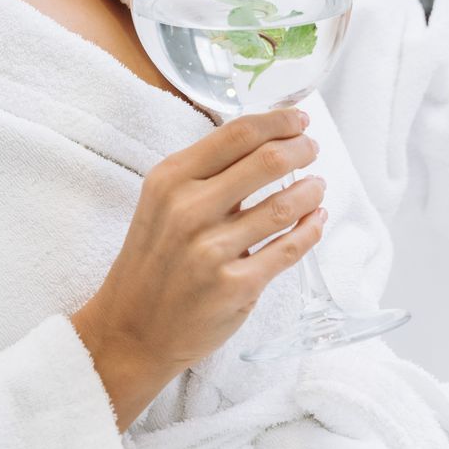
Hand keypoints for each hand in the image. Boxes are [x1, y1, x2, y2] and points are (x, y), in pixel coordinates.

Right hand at [71, 106, 324, 427]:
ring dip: (311, 190)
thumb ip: (205, 174)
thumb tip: (263, 141)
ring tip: (317, 186)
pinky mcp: (235, 286)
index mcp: (170, 180)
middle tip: (312, 149)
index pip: (237, 134)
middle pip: (266, 161)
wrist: (130, 330)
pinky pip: (288, 250)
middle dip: (301, 149)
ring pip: (283, 206)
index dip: (278, 121)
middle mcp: (189, 210)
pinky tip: (316, 220)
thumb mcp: (161, 204)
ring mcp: (212, 250)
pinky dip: (310, 230)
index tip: (299, 118)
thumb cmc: (152, 261)